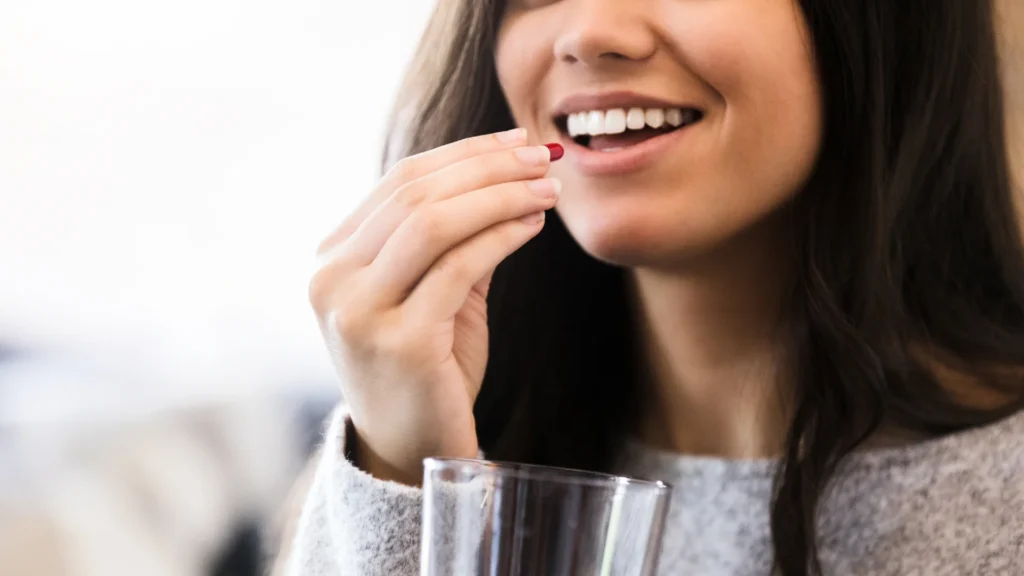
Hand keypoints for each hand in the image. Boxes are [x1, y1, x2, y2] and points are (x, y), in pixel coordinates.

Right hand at [309, 129, 560, 484]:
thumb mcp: (434, 292)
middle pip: (415, 195)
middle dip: (487, 167)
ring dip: (499, 195)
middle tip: (540, 158)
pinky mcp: (398, 341)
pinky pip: (458, 266)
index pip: (399, 183)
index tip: (515, 141)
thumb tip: (509, 171)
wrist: (412, 451)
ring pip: (431, 222)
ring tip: (546, 188)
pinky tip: (533, 225)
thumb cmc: (428, 368)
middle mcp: (331, 281)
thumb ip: (455, 237)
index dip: (463, 153)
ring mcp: (358, 312)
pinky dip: (502, 235)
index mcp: (331, 260)